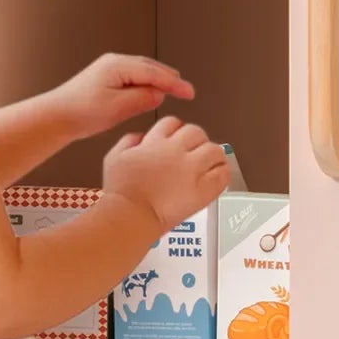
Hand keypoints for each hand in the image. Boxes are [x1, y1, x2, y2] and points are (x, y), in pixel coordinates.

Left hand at [54, 54, 193, 140]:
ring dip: (158, 81)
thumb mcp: (118, 108)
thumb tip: (159, 93)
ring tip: (174, 91)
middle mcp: (114, 62)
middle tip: (186, 91)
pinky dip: (145, 84)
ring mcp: (109, 69)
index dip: (174, 83)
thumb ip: (143, 98)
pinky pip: (133, 77)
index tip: (189, 92)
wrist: (57, 116)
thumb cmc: (81, 112)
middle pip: (150, 67)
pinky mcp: (106, 78)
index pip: (154, 72)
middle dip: (169, 79)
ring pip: (142, 72)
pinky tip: (150, 93)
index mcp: (118, 66)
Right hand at [102, 117, 230, 233]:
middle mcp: (177, 151)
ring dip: (212, 155)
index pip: (173, 123)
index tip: (176, 141)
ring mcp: (192, 169)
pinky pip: (223, 173)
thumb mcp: (114, 157)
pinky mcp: (204, 189)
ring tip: (209, 164)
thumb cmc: (121, 192)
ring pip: (214, 149)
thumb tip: (140, 137)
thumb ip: (128, 141)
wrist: (131, 215)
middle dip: (195, 140)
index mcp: (156, 142)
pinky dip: (222, 173)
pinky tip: (217, 177)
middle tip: (194, 153)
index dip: (175, 131)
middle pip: (196, 132)